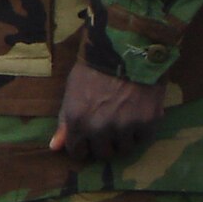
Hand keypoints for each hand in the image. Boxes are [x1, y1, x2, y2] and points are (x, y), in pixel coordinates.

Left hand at [51, 62, 166, 162]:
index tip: (88, 139)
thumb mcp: (72, 90)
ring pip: (124, 149)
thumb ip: (65, 121)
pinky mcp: (147, 123)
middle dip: (104, 143)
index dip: (82, 145)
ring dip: (123, 138)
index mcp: (77, 122)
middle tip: (109, 126)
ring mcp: (124, 128)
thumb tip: (55, 147)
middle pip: (103, 154)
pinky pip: (143, 139)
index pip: (77, 151)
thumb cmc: (94, 67)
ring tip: (124, 118)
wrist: (126, 48)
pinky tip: (138, 113)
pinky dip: (141, 130)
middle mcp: (99, 129)